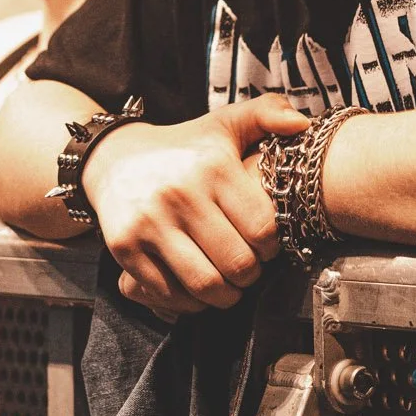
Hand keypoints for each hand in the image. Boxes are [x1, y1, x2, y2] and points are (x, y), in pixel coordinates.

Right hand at [82, 94, 310, 318]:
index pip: (263, 229)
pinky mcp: (126, 246)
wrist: (113, 158)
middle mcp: (182, 194)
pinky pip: (168, 292)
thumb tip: (302, 125)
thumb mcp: (224, 123)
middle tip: (247, 268)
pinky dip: (188, 302)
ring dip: (225, 296)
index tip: (264, 245)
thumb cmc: (181, 148)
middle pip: (238, 263)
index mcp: (213, 166)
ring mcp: (150, 222)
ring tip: (228, 285)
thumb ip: (267, 113)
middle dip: (250, 275)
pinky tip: (196, 288)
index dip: (272, 246)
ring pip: (206, 285)